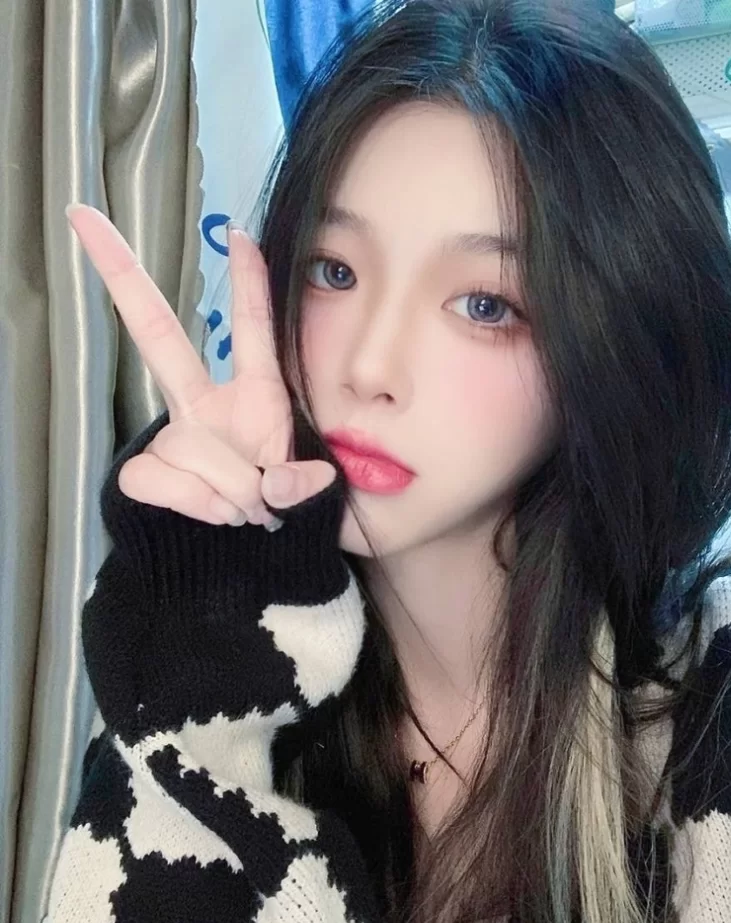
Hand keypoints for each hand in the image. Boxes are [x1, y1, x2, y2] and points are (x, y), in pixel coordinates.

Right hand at [66, 205, 334, 527]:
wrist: (255, 564)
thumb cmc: (287, 516)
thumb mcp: (314, 496)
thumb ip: (303, 485)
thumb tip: (274, 486)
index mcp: (257, 397)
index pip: (253, 331)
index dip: (249, 282)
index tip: (242, 233)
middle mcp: (206, 406)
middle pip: (156, 333)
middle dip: (120, 275)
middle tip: (83, 216)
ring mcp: (174, 437)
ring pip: (188, 445)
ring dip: (229, 488)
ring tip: (250, 510)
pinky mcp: (147, 471)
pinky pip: (158, 475)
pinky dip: (195, 503)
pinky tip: (215, 514)